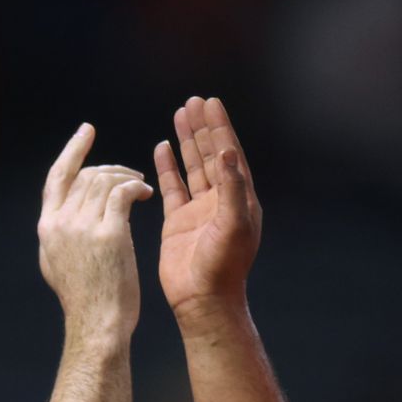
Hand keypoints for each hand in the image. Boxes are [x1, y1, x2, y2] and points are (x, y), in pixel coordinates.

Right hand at [37, 123, 154, 340]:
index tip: (87, 131)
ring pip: (105, 180)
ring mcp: (82, 227)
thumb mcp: (58, 264)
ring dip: (127, 177)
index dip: (72, 151)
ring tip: (142, 187)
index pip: (57, 177)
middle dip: (111, 169)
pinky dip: (136, 187)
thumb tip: (60, 215)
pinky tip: (147, 194)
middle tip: (131, 175)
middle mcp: (60, 222)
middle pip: (86, 175)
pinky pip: (122, 193)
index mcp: (47, 227)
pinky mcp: (108, 234)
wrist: (98, 325)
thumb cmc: (87, 301)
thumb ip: (58, 235)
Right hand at [154, 95, 262, 326]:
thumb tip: (228, 152)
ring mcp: (199, 210)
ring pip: (192, 167)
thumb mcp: (233, 224)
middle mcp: (220, 201)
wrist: (202, 300)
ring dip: (187, 141)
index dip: (221, 128)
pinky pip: (172, 187)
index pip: (230, 155)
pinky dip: (167, 167)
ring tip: (180, 113)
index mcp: (240, 199)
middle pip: (211, 155)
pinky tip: (162, 147)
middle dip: (203, 128)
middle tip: (194, 100)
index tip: (212, 103)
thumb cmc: (224, 266)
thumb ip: (231, 187)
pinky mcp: (178, 222)